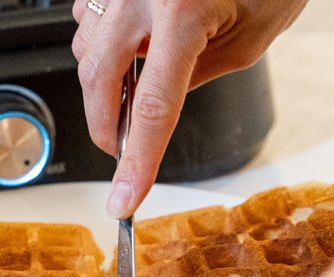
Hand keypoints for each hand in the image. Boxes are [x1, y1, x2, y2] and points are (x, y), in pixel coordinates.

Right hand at [72, 0, 308, 217]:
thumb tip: (153, 107)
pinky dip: (101, 46)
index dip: (136, 163)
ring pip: (86, 52)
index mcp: (183, 9)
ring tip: (136, 87)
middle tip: (122, 152)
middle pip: (99, 82)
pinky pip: (86, 21)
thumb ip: (196, 77)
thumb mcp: (247, 38)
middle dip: (107, 127)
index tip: (124, 200)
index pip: (151, 107)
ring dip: (103, 84)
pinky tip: (129, 46)